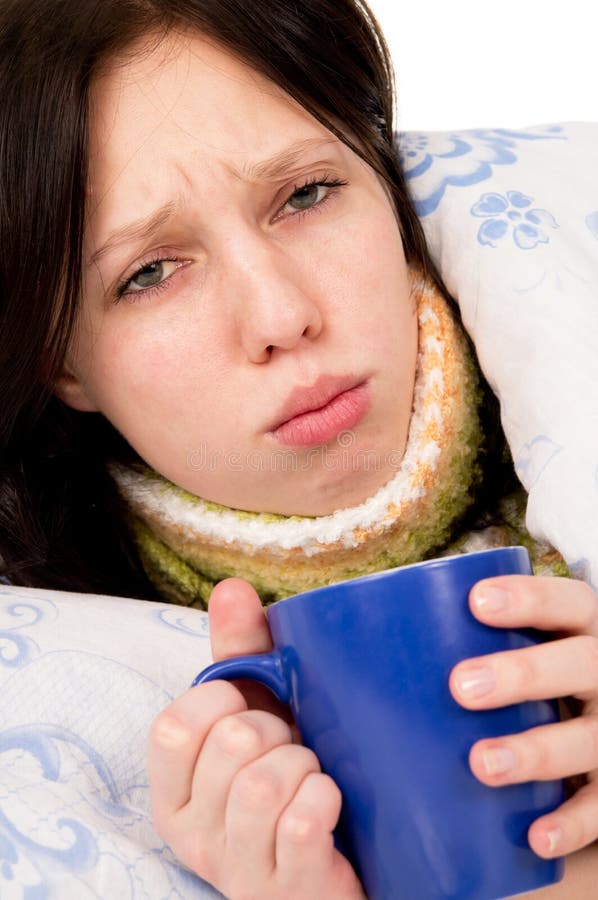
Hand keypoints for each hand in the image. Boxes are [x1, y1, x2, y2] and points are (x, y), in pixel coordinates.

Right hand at [147, 578, 365, 899]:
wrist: (343, 861)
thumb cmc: (292, 776)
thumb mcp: (260, 714)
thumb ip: (240, 654)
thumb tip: (231, 587)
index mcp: (174, 791)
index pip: (171, 728)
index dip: (219, 700)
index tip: (249, 703)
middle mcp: (193, 835)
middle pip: (229, 746)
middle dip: (276, 731)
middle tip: (294, 745)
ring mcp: (236, 869)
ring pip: (262, 786)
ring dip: (304, 766)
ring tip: (312, 774)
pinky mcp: (285, 891)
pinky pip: (299, 823)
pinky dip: (323, 799)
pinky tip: (330, 803)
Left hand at [449, 575, 597, 859]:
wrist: (583, 734)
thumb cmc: (518, 684)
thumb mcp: (509, 650)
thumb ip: (445, 644)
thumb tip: (325, 655)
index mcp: (578, 631)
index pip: (568, 602)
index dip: (530, 597)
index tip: (475, 601)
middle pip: (580, 664)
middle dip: (523, 672)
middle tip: (461, 686)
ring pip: (590, 739)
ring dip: (536, 751)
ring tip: (482, 764)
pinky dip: (571, 823)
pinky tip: (534, 836)